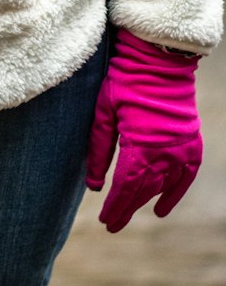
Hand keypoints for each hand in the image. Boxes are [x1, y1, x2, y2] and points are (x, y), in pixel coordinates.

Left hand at [86, 28, 201, 232]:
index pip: (126, 186)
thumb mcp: (104, 112)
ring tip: (128, 212)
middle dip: (127, 208)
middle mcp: (165, 152)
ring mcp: (182, 148)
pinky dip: (175, 193)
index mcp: (141, 144)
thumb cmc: (126, 82)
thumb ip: (99, 149)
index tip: (106, 221)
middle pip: (144, 190)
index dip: (116, 206)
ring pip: (163, 186)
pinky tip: (161, 208)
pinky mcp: (192, 143)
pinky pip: (186, 177)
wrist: (160, 61)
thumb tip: (94, 185)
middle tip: (112, 224)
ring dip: (146, 201)